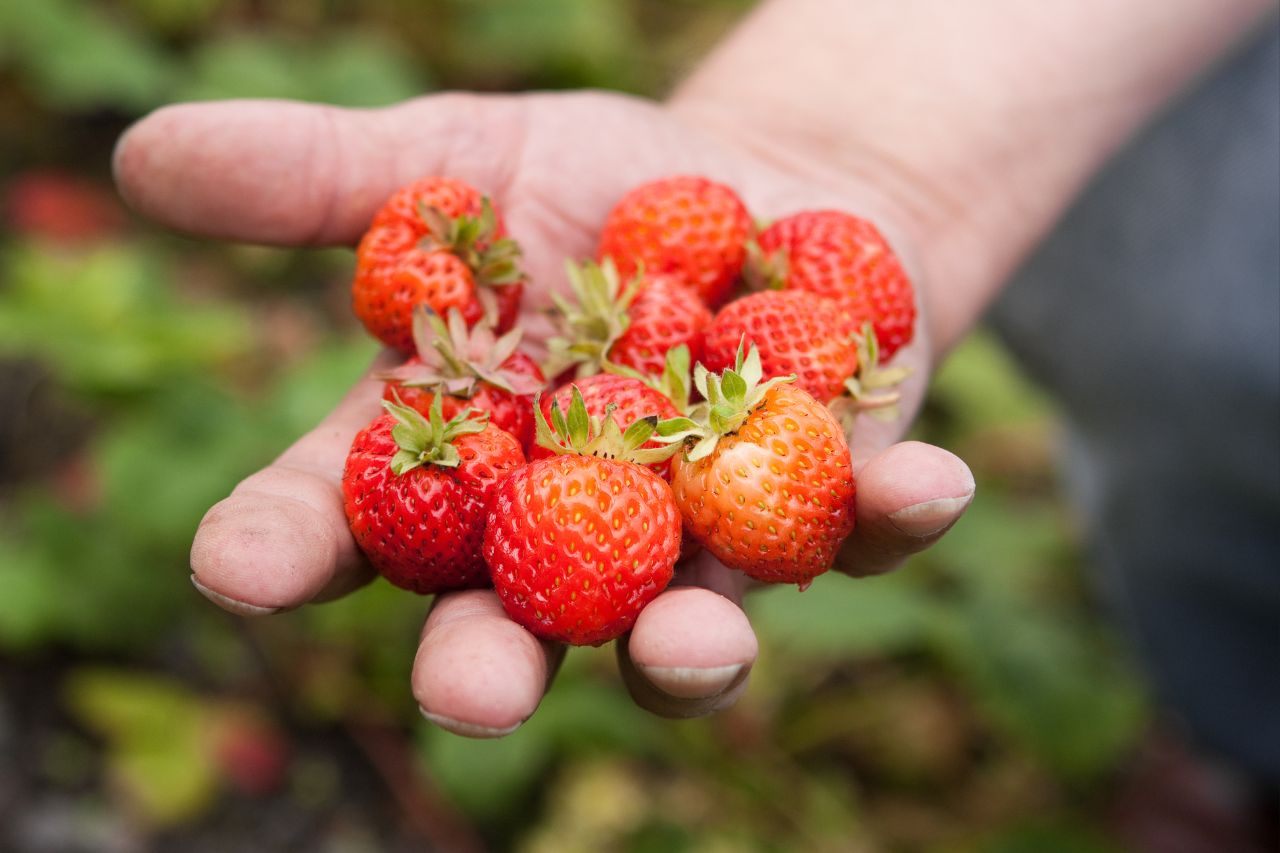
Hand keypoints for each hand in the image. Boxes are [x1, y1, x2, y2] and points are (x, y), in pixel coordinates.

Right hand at [114, 90, 974, 734]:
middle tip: (471, 692)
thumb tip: (141, 152)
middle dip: (491, 662)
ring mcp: (703, 531)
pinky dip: (890, 511)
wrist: (767, 184)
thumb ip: (326, 181)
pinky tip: (924, 486)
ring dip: (688, 644)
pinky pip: (861, 524)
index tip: (238, 569)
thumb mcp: (465, 159)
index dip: (292, 546)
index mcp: (463, 461)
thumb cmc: (600, 185)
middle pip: (514, 620)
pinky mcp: (831, 501)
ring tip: (691, 645)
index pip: (354, 518)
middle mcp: (570, 528)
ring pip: (685, 620)